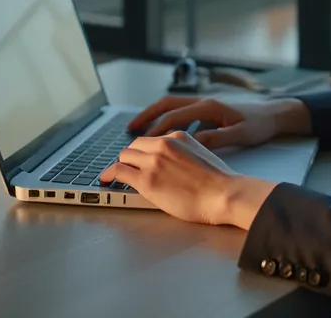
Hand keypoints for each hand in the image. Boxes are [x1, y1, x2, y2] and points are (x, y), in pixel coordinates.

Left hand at [98, 131, 276, 227]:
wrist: (224, 194)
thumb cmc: (219, 182)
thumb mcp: (202, 154)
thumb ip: (185, 153)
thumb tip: (174, 163)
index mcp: (178, 137)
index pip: (151, 140)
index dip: (141, 151)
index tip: (136, 158)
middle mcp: (164, 144)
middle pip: (134, 145)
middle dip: (128, 157)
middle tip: (124, 168)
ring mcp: (154, 161)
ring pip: (124, 156)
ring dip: (119, 165)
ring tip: (112, 176)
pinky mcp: (147, 179)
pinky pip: (119, 172)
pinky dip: (108, 174)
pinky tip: (105, 180)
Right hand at [129, 95, 309, 149]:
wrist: (276, 114)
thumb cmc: (260, 124)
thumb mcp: (240, 134)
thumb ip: (216, 138)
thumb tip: (193, 142)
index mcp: (209, 107)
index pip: (174, 116)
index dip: (155, 129)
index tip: (140, 141)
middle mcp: (204, 101)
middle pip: (167, 104)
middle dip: (147, 115)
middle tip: (129, 129)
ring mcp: (206, 103)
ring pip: (173, 105)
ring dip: (155, 115)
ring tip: (140, 129)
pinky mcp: (209, 108)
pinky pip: (182, 110)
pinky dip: (168, 117)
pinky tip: (164, 132)